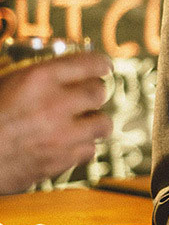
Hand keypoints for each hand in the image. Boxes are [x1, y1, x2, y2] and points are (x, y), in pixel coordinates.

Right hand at [0, 52, 112, 192]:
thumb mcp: (1, 83)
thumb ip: (25, 75)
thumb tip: (43, 70)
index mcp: (37, 79)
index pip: (88, 63)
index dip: (99, 64)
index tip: (103, 66)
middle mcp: (54, 105)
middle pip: (99, 92)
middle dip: (95, 92)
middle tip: (89, 95)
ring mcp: (61, 135)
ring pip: (102, 124)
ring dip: (95, 120)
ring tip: (85, 120)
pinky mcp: (60, 161)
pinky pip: (89, 150)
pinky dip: (84, 146)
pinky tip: (71, 143)